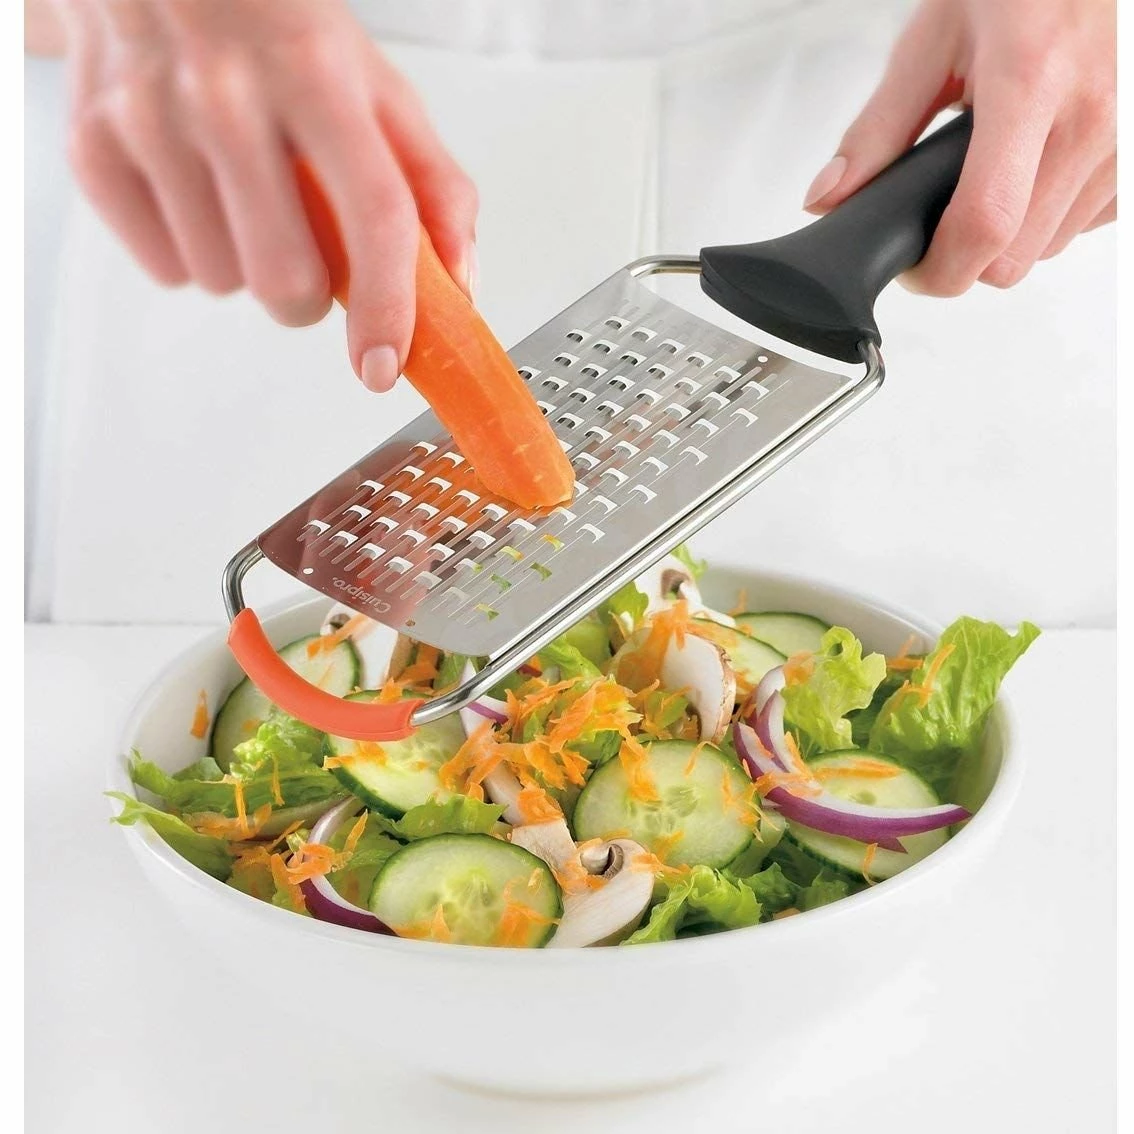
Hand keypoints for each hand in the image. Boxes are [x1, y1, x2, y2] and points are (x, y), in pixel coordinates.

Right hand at [54, 0, 477, 390]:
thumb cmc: (277, 31)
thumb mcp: (374, 88)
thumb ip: (432, 185)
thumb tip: (458, 283)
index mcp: (316, 76)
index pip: (373, 215)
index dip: (387, 307)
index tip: (383, 364)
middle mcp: (227, 95)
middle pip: (285, 279)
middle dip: (310, 296)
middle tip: (310, 253)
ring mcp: (149, 118)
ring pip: (222, 282)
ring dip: (248, 267)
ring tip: (244, 197)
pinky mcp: (91, 145)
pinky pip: (166, 270)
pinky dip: (193, 254)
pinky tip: (198, 193)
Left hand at [802, 0, 1114, 294]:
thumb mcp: (934, 40)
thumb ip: (878, 128)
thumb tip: (830, 196)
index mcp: (1031, 85)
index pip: (984, 224)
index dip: (938, 267)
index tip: (913, 267)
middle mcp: (1093, 118)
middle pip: (1011, 258)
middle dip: (964, 256)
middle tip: (937, 220)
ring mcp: (1125, 142)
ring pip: (1047, 249)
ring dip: (1006, 235)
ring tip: (988, 176)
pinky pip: (1085, 225)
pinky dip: (1049, 216)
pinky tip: (1032, 169)